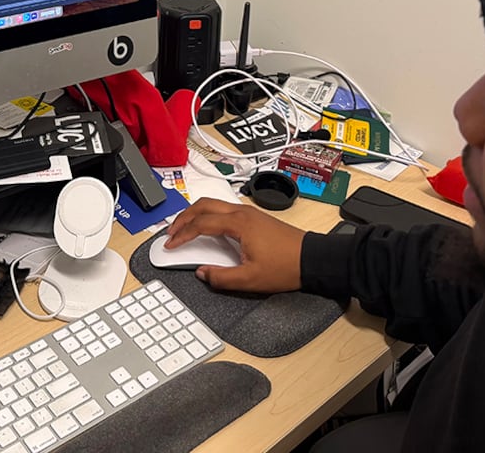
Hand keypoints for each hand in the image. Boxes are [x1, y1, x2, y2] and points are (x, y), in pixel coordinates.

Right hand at [165, 197, 304, 292]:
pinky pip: (225, 209)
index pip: (200, 223)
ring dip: (196, 214)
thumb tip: (202, 273)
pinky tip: (208, 228)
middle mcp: (242, 212)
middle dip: (183, 217)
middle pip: (204, 205)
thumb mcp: (250, 279)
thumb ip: (221, 277)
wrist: (313, 259)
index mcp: (238, 223)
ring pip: (214, 204)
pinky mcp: (255, 217)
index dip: (182, 234)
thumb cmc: (286, 266)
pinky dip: (209, 215)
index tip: (171, 244)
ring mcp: (249, 212)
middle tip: (171, 232)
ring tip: (185, 228)